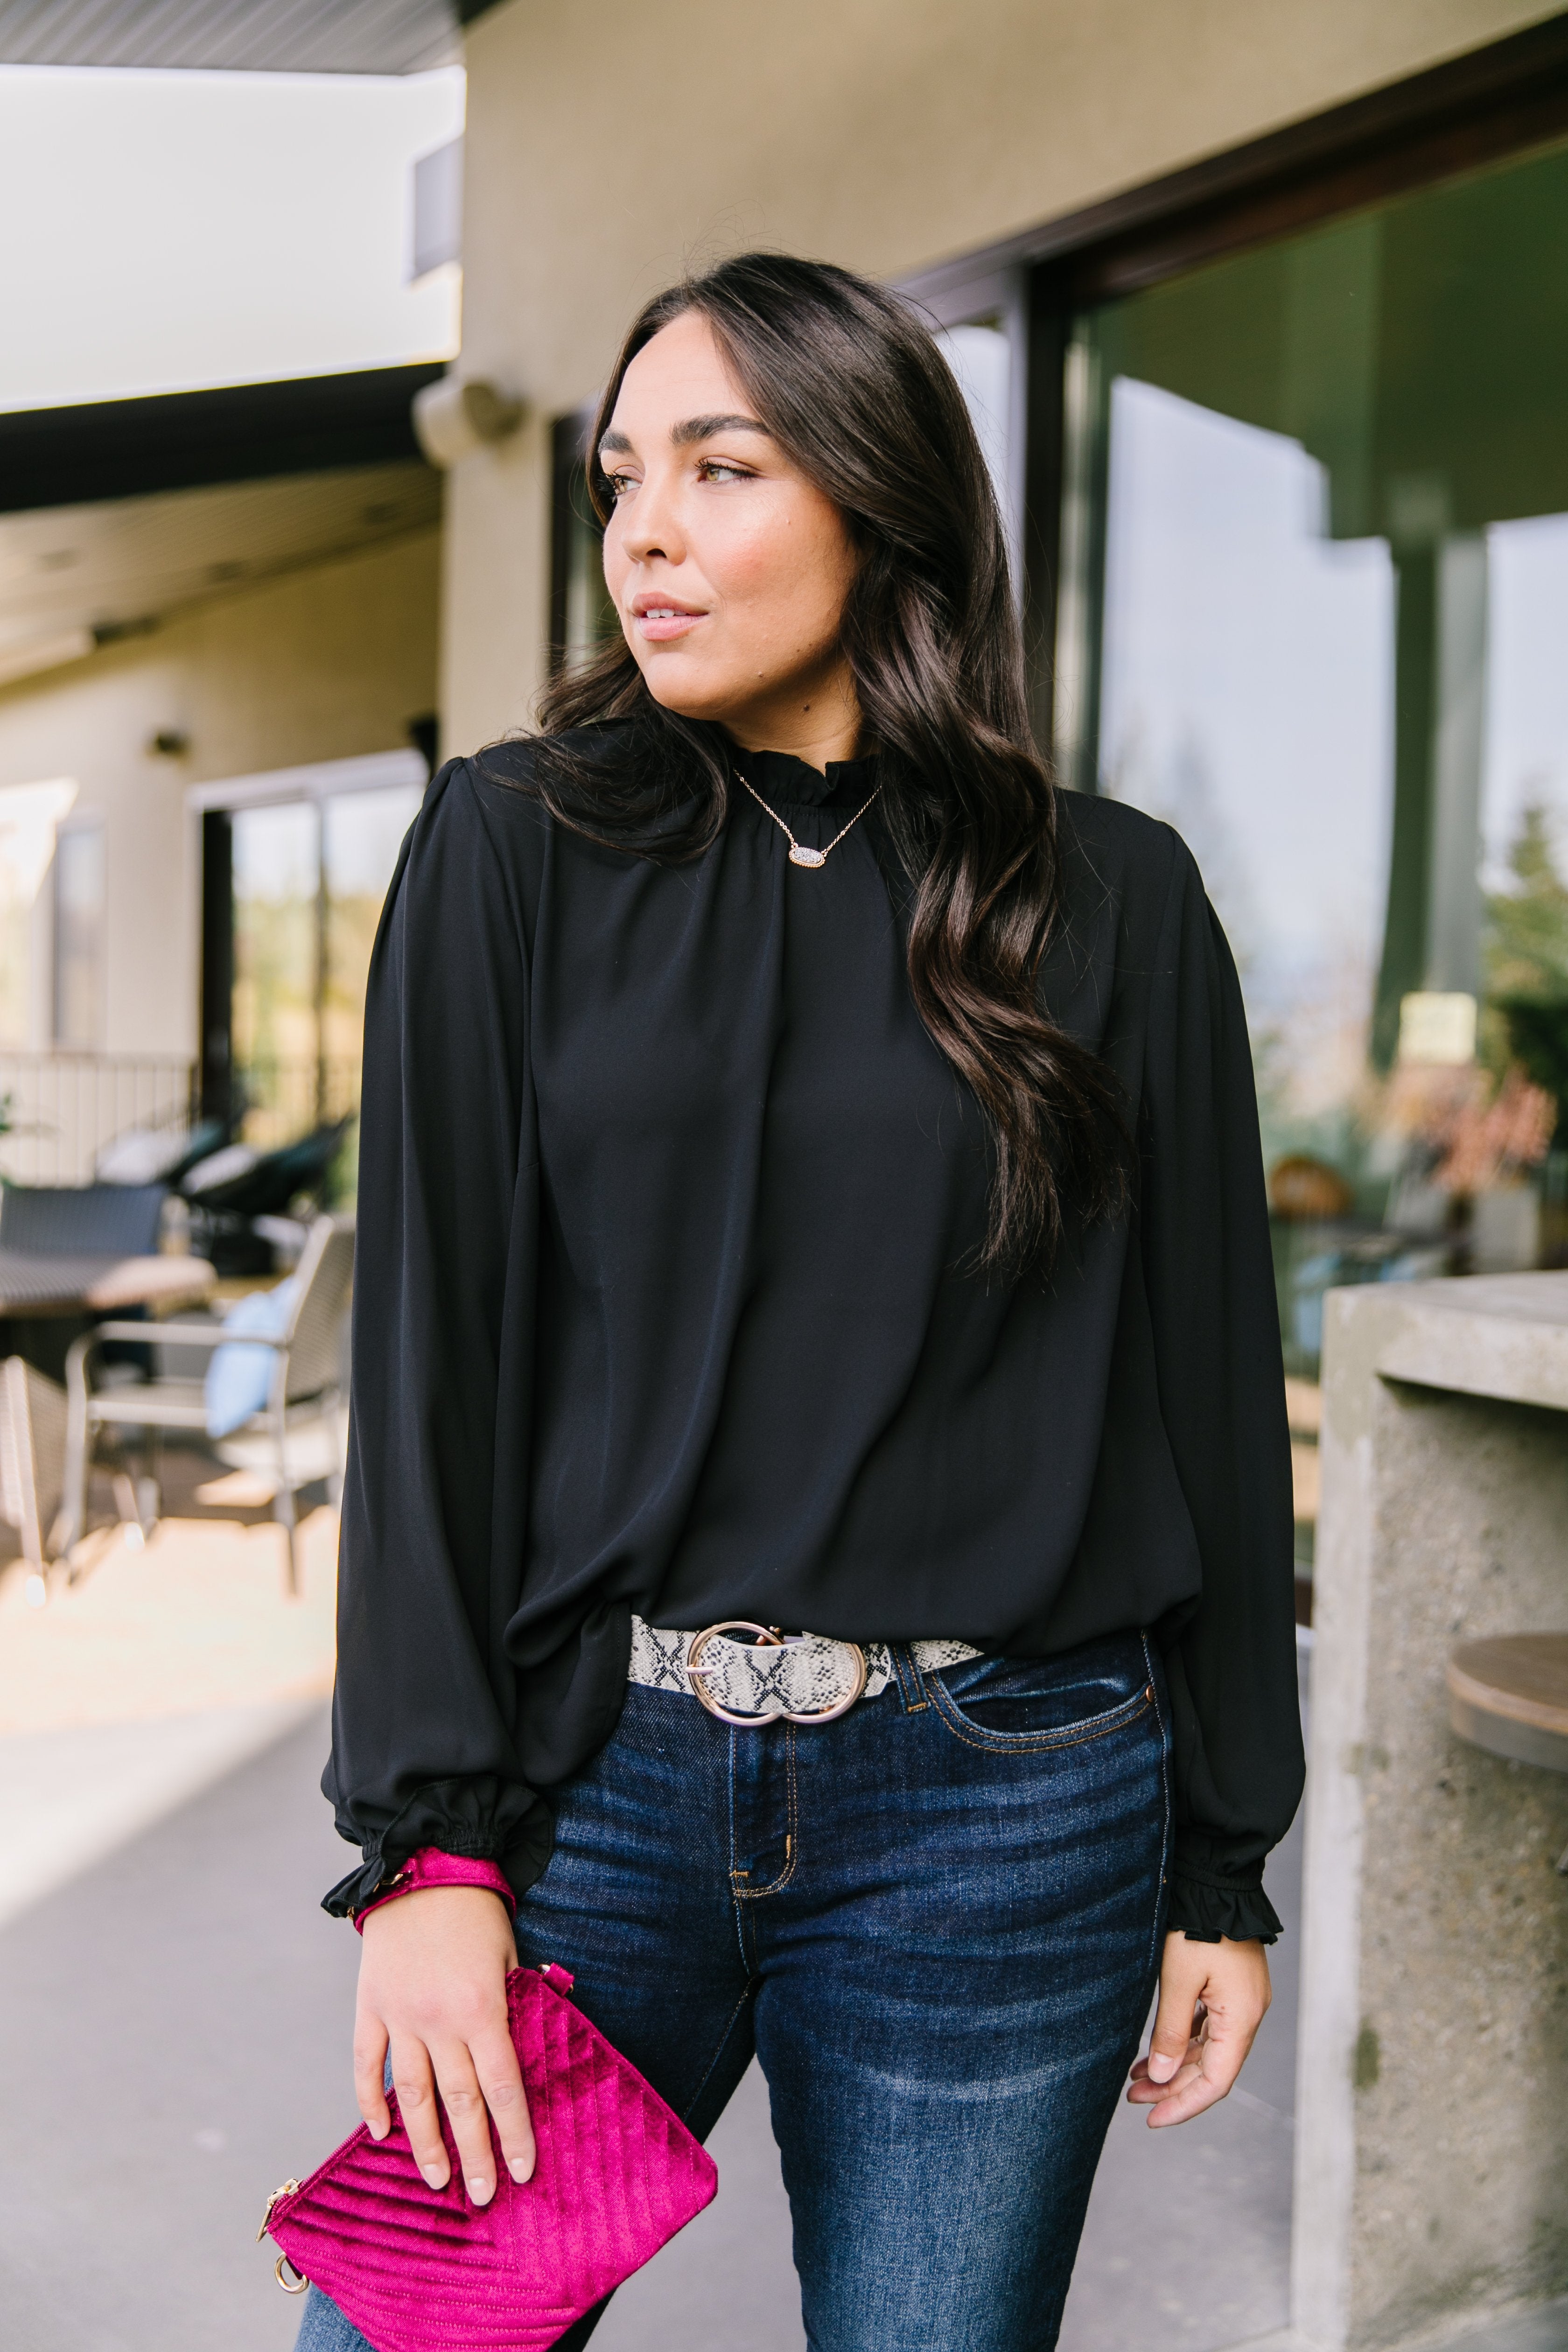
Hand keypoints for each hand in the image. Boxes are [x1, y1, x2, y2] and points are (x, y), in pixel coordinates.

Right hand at [355, 1885, 533, 2203]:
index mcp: (481, 2009)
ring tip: (435, 2179)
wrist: (424, 1866)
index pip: (501, 2087)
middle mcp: (438, 2020)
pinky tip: (380, 2132)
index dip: (513, 2133)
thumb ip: (511, 2009)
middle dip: (472, 2154)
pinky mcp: (369, 2006)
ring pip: (409, 2095)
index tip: (522, 2170)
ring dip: (423, 2142)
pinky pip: (365, 2064)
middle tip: (482, 2194)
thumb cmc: (477, 1914)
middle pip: (458, 2102)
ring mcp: (399, 2016)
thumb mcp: (509, 1960)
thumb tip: (515, 2060)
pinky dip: (370, 2101)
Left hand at [1126, 1930, 1270, 2126]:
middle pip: (1211, 2068)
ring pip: (1208, 2049)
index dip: (1183, 2105)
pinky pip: (1208, 2027)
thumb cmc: (1197, 1925)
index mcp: (1241, 2019)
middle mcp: (1247, 2015)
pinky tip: (1156, 2049)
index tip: (1151, 2119)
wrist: (1214, 1880)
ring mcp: (1241, 2001)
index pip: (1216, 2081)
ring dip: (1173, 2065)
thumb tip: (1160, 2077)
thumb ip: (1170, 2031)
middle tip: (1133, 2099)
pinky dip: (1182, 2041)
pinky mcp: (1231, 1988)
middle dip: (1172, 2087)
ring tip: (1136, 2078)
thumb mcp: (1177, 1979)